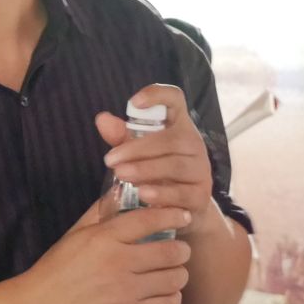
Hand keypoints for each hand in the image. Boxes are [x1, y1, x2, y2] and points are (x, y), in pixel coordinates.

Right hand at [15, 193, 192, 303]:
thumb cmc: (57, 269)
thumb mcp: (75, 234)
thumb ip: (101, 211)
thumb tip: (121, 190)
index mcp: (104, 238)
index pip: (149, 220)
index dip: (173, 215)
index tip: (182, 215)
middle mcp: (118, 263)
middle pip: (172, 252)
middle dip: (181, 249)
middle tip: (178, 251)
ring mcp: (125, 292)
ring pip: (174, 279)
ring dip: (177, 274)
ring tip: (171, 274)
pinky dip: (170, 298)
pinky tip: (163, 294)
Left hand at [96, 84, 214, 233]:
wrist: (182, 209)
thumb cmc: (157, 173)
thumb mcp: (137, 153)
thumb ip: (121, 137)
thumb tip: (102, 119)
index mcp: (179, 126)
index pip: (175, 99)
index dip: (158, 95)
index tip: (134, 103)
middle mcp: (194, 144)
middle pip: (172, 139)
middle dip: (137, 149)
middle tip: (110, 159)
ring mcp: (201, 170)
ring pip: (176, 165)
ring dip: (145, 169)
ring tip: (121, 174)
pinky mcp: (200, 195)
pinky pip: (183, 192)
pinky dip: (162, 193)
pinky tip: (143, 194)